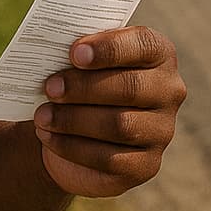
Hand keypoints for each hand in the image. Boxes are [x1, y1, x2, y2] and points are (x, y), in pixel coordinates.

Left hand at [32, 26, 185, 196]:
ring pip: (120, 125)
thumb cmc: (80, 83)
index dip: (110, 48)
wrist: (76, 133)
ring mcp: (161, 131)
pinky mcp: (145, 165)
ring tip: (42, 116)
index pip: (145, 45)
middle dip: (84, 87)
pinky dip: (72, 147)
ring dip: (74, 120)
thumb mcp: (80, 62)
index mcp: (158, 55)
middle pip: (130, 87)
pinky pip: (109, 158)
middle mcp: (168, 92)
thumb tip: (50, 52)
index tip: (75, 53)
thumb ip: (76, 53)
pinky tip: (48, 136)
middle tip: (50, 87)